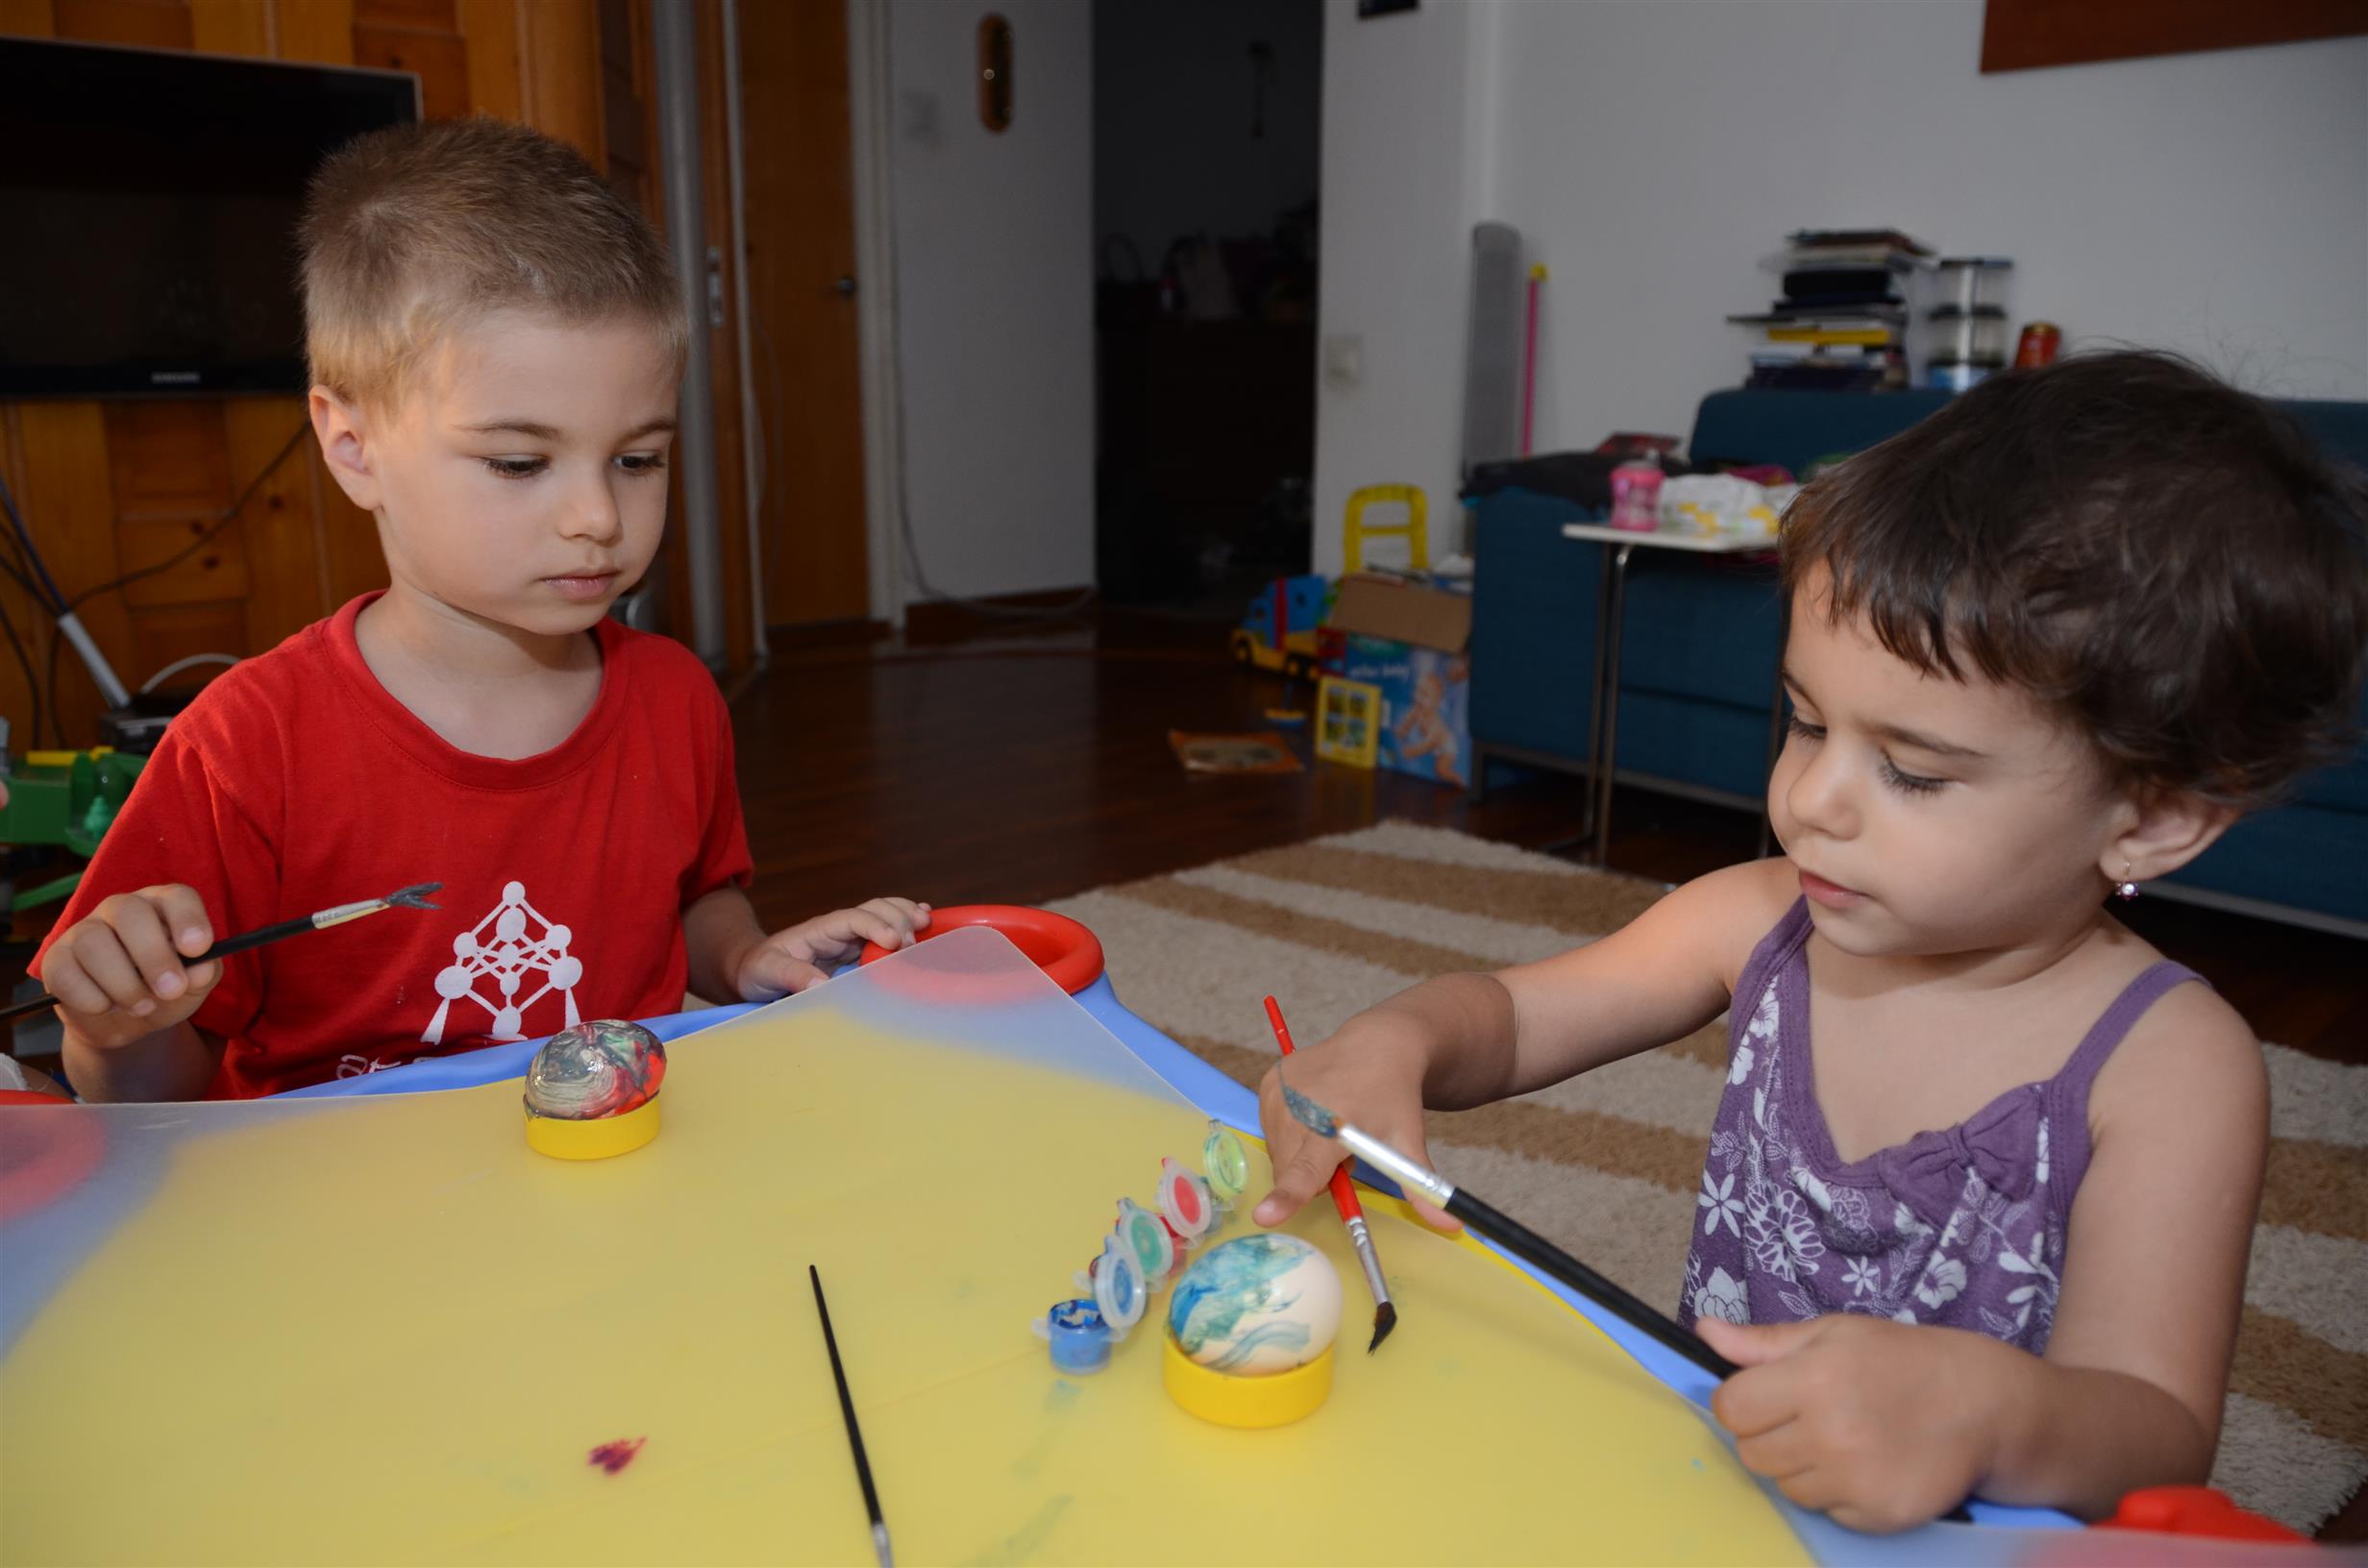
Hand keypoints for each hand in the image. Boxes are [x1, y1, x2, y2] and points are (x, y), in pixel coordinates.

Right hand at [42, 885, 222, 1051]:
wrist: (127, 1022)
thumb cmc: (165, 991)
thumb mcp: (193, 986)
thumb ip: (203, 974)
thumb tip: (201, 969)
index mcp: (162, 907)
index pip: (177, 897)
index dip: (188, 919)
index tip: (198, 949)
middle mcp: (121, 909)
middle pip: (130, 912)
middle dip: (153, 954)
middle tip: (171, 990)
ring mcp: (84, 930)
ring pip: (94, 942)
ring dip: (123, 983)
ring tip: (142, 1007)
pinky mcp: (56, 959)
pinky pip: (65, 972)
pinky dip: (89, 997)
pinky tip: (105, 1007)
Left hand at [731, 897, 930, 999]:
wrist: (752, 969)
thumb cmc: (757, 969)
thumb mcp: (767, 972)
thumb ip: (792, 976)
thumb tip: (822, 985)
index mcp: (818, 930)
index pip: (852, 918)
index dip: (874, 925)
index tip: (893, 942)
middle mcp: (838, 928)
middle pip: (873, 909)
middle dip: (897, 919)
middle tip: (913, 942)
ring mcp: (848, 937)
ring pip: (883, 914)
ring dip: (905, 914)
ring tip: (927, 921)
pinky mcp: (855, 949)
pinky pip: (884, 930)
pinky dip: (905, 922)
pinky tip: (925, 919)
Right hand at [1252, 1010, 1455, 1231]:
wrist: (1379, 1043)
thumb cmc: (1394, 1098)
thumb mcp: (1409, 1141)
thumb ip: (1421, 1187)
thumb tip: (1453, 1224)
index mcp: (1335, 1126)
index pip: (1306, 1171)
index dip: (1285, 1196)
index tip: (1264, 1216)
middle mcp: (1300, 1106)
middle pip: (1291, 1171)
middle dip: (1312, 1174)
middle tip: (1343, 1151)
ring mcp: (1280, 1091)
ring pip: (1279, 1153)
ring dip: (1300, 1155)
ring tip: (1329, 1129)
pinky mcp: (1269, 1082)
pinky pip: (1270, 1130)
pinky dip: (1289, 1133)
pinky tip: (1314, 1113)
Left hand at [1701, 1314, 2006, 1532]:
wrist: (1984, 1405)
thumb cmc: (1903, 1360)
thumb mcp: (1835, 1333)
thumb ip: (1764, 1342)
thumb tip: (1706, 1333)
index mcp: (1813, 1379)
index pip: (1731, 1409)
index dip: (1741, 1402)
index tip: (1764, 1396)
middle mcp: (1830, 1433)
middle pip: (1751, 1454)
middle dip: (1768, 1435)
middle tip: (1807, 1417)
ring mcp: (1855, 1480)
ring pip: (1785, 1487)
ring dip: (1801, 1467)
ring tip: (1842, 1438)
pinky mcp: (1878, 1516)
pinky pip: (1826, 1512)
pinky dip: (1837, 1495)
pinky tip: (1867, 1464)